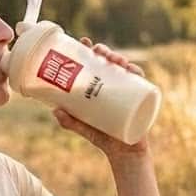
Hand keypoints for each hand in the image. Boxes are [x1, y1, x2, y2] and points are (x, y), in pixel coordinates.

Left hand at [51, 38, 150, 159]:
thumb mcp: (84, 128)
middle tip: (98, 51)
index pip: (95, 63)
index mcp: (101, 87)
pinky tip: (131, 69)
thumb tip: (54, 110)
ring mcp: (128, 91)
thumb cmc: (103, 138)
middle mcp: (115, 86)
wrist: (123, 154)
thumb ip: (70, 122)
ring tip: (113, 60)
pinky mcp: (140, 99)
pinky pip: (140, 82)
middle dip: (105, 51)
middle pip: (109, 62)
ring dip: (120, 58)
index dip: (90, 50)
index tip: (84, 41)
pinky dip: (137, 73)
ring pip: (125, 68)